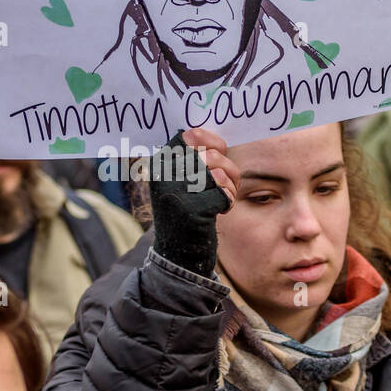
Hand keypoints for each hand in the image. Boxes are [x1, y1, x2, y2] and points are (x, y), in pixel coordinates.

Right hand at [149, 129, 239, 277]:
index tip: (217, 155)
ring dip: (230, 186)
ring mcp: (174, 194)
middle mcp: (163, 176)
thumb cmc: (188, 211)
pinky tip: (218, 212)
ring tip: (223, 197)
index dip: (212, 142)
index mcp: (160, 164)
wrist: (179, 255)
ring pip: (219, 172)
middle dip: (228, 168)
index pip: (192, 135)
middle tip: (226, 183)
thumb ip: (195, 157)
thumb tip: (215, 138)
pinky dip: (227, 202)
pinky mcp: (190, 212)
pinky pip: (223, 193)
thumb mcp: (183, 179)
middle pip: (211, 154)